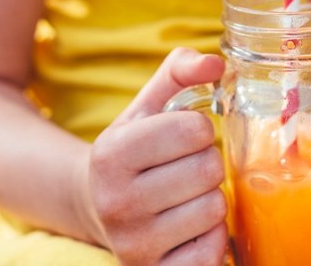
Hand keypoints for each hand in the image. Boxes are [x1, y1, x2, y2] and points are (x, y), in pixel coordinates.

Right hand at [87, 47, 228, 265]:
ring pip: (215, 209)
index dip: (199, 128)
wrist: (95, 206)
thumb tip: (215, 64)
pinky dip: (212, 236)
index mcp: (112, 154)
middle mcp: (116, 202)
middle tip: (187, 168)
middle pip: (208, 170)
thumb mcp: (147, 105)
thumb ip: (180, 71)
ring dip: (211, 198)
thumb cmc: (133, 150)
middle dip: (207, 162)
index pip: (194, 129)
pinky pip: (213, 251)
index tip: (183, 137)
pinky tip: (190, 226)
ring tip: (187, 196)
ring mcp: (134, 243)